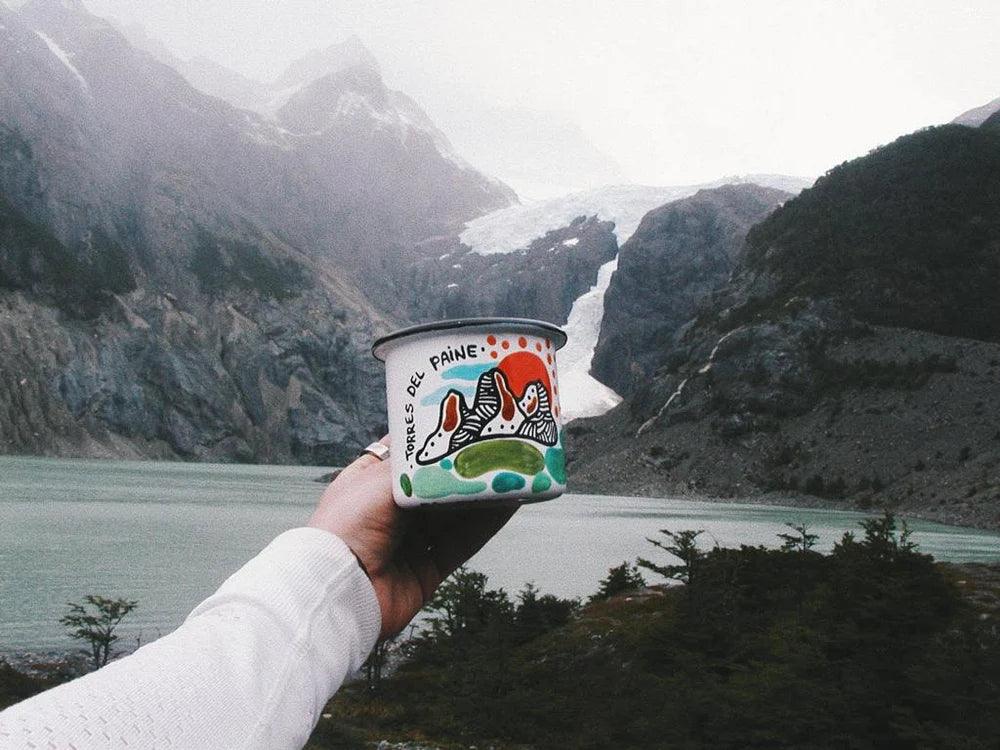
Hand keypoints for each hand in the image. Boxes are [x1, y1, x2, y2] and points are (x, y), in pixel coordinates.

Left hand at [308, 437, 516, 638]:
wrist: (339, 592)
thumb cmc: (347, 527)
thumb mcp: (379, 481)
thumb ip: (417, 466)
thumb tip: (449, 447)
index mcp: (368, 483)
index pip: (405, 455)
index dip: (431, 438)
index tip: (462, 419)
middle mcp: (389, 511)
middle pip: (436, 485)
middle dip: (465, 468)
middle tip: (497, 444)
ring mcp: (410, 542)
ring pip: (454, 514)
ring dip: (482, 495)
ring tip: (512, 470)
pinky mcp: (428, 569)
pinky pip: (463, 543)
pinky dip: (486, 525)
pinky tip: (509, 505)